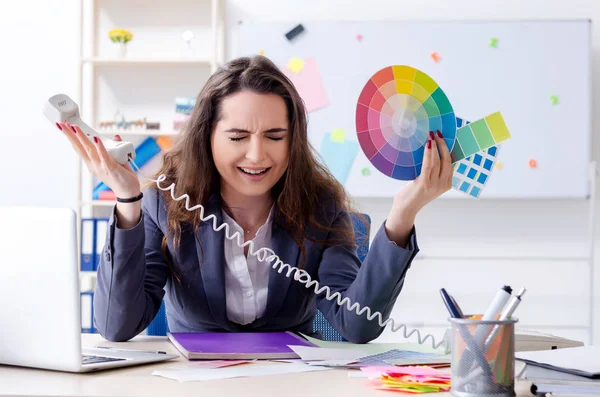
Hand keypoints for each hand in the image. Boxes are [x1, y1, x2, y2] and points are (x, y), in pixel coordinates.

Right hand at [58, 121, 140, 198]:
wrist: (128, 191)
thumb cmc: (122, 176)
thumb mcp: (116, 159)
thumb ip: (115, 148)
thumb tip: (116, 136)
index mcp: (92, 162)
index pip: (79, 148)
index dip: (72, 137)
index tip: (64, 126)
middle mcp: (93, 165)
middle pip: (79, 147)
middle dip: (70, 135)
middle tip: (61, 124)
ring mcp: (101, 167)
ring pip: (89, 150)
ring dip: (82, 138)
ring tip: (75, 127)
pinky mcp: (110, 168)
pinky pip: (104, 156)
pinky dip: (100, 147)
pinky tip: (96, 139)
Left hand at [385, 130, 452, 245]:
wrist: (406, 209)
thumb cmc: (414, 194)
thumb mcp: (428, 184)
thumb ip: (433, 173)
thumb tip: (432, 153)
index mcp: (447, 184)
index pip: (451, 164)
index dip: (449, 149)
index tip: (446, 138)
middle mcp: (443, 185)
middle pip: (447, 160)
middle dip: (444, 144)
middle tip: (438, 132)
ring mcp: (435, 185)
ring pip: (438, 161)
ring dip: (436, 145)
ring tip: (432, 134)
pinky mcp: (425, 183)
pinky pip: (428, 164)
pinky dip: (428, 153)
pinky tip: (428, 144)